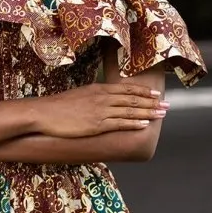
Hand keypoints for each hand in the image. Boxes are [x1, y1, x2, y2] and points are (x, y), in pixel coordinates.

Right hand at [34, 81, 168, 137]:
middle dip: (152, 102)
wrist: (43, 113)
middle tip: (168, 105)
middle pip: (133, 98)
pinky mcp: (96, 124)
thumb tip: (103, 101)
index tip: (156, 93)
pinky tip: (145, 123)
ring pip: (130, 110)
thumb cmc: (58, 106)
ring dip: (148, 112)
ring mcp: (100, 111)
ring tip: (162, 114)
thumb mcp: (79, 95)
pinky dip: (134, 122)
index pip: (126, 89)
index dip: (144, 91)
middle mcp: (103, 98)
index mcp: (99, 89)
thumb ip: (94, 97)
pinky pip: (120, 122)